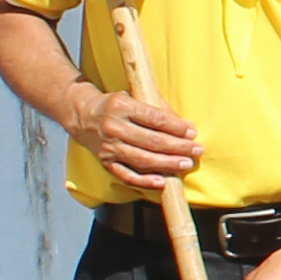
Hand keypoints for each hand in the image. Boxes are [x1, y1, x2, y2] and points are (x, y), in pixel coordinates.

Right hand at [84, 91, 200, 194]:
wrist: (83, 116)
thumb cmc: (116, 105)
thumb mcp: (134, 98)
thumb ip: (158, 109)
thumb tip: (186, 126)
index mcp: (122, 107)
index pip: (155, 119)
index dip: (176, 127)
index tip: (192, 132)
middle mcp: (114, 127)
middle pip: (152, 141)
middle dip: (178, 147)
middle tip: (196, 151)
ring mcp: (109, 147)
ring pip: (142, 160)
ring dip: (168, 164)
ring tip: (186, 164)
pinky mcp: (106, 163)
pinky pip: (127, 175)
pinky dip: (145, 181)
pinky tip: (162, 181)